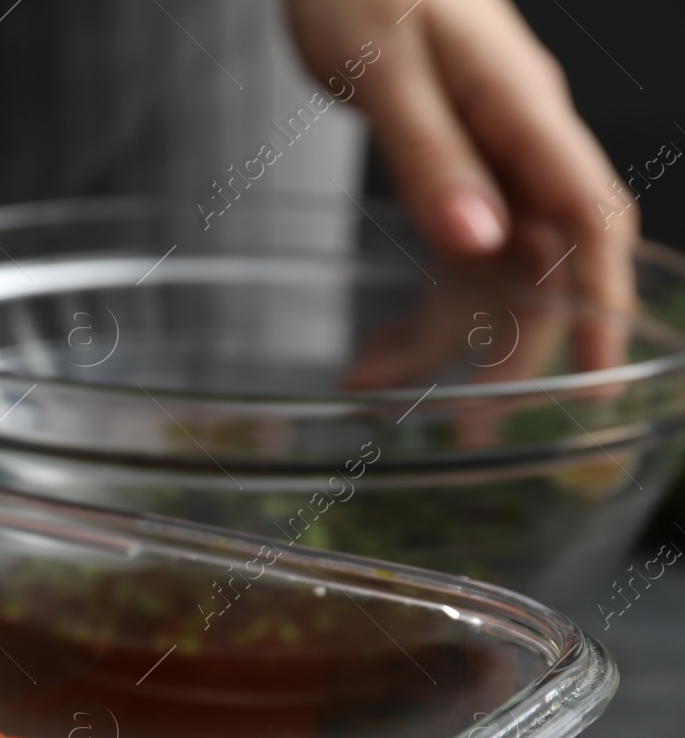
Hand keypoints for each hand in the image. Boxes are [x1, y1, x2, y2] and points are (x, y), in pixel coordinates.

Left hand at [287, 0, 635, 363]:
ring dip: (443, 337)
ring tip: (379, 388)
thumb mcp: (386, 72)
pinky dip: (415, 307)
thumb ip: (431, 157)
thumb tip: (477, 244)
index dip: (604, 298)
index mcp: (523, 113)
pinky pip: (449, 254)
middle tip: (472, 426)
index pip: (588, 217)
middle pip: (542, 260)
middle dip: (514, 347)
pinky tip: (372, 352)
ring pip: (490, 270)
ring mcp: (486, 159)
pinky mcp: (448, 169)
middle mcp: (518, 143)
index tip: (603, 372)